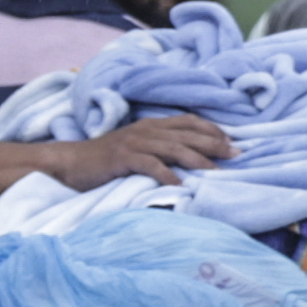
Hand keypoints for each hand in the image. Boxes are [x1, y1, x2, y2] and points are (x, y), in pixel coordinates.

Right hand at [59, 115, 230, 189]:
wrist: (70, 163)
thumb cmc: (106, 160)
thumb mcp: (137, 149)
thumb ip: (160, 149)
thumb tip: (190, 161)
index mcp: (152, 125)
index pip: (189, 122)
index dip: (212, 131)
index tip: (232, 143)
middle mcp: (146, 129)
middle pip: (187, 133)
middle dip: (214, 144)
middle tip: (236, 155)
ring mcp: (135, 142)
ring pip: (174, 147)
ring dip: (198, 159)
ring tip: (215, 171)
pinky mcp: (123, 157)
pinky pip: (150, 165)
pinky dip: (167, 174)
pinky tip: (180, 185)